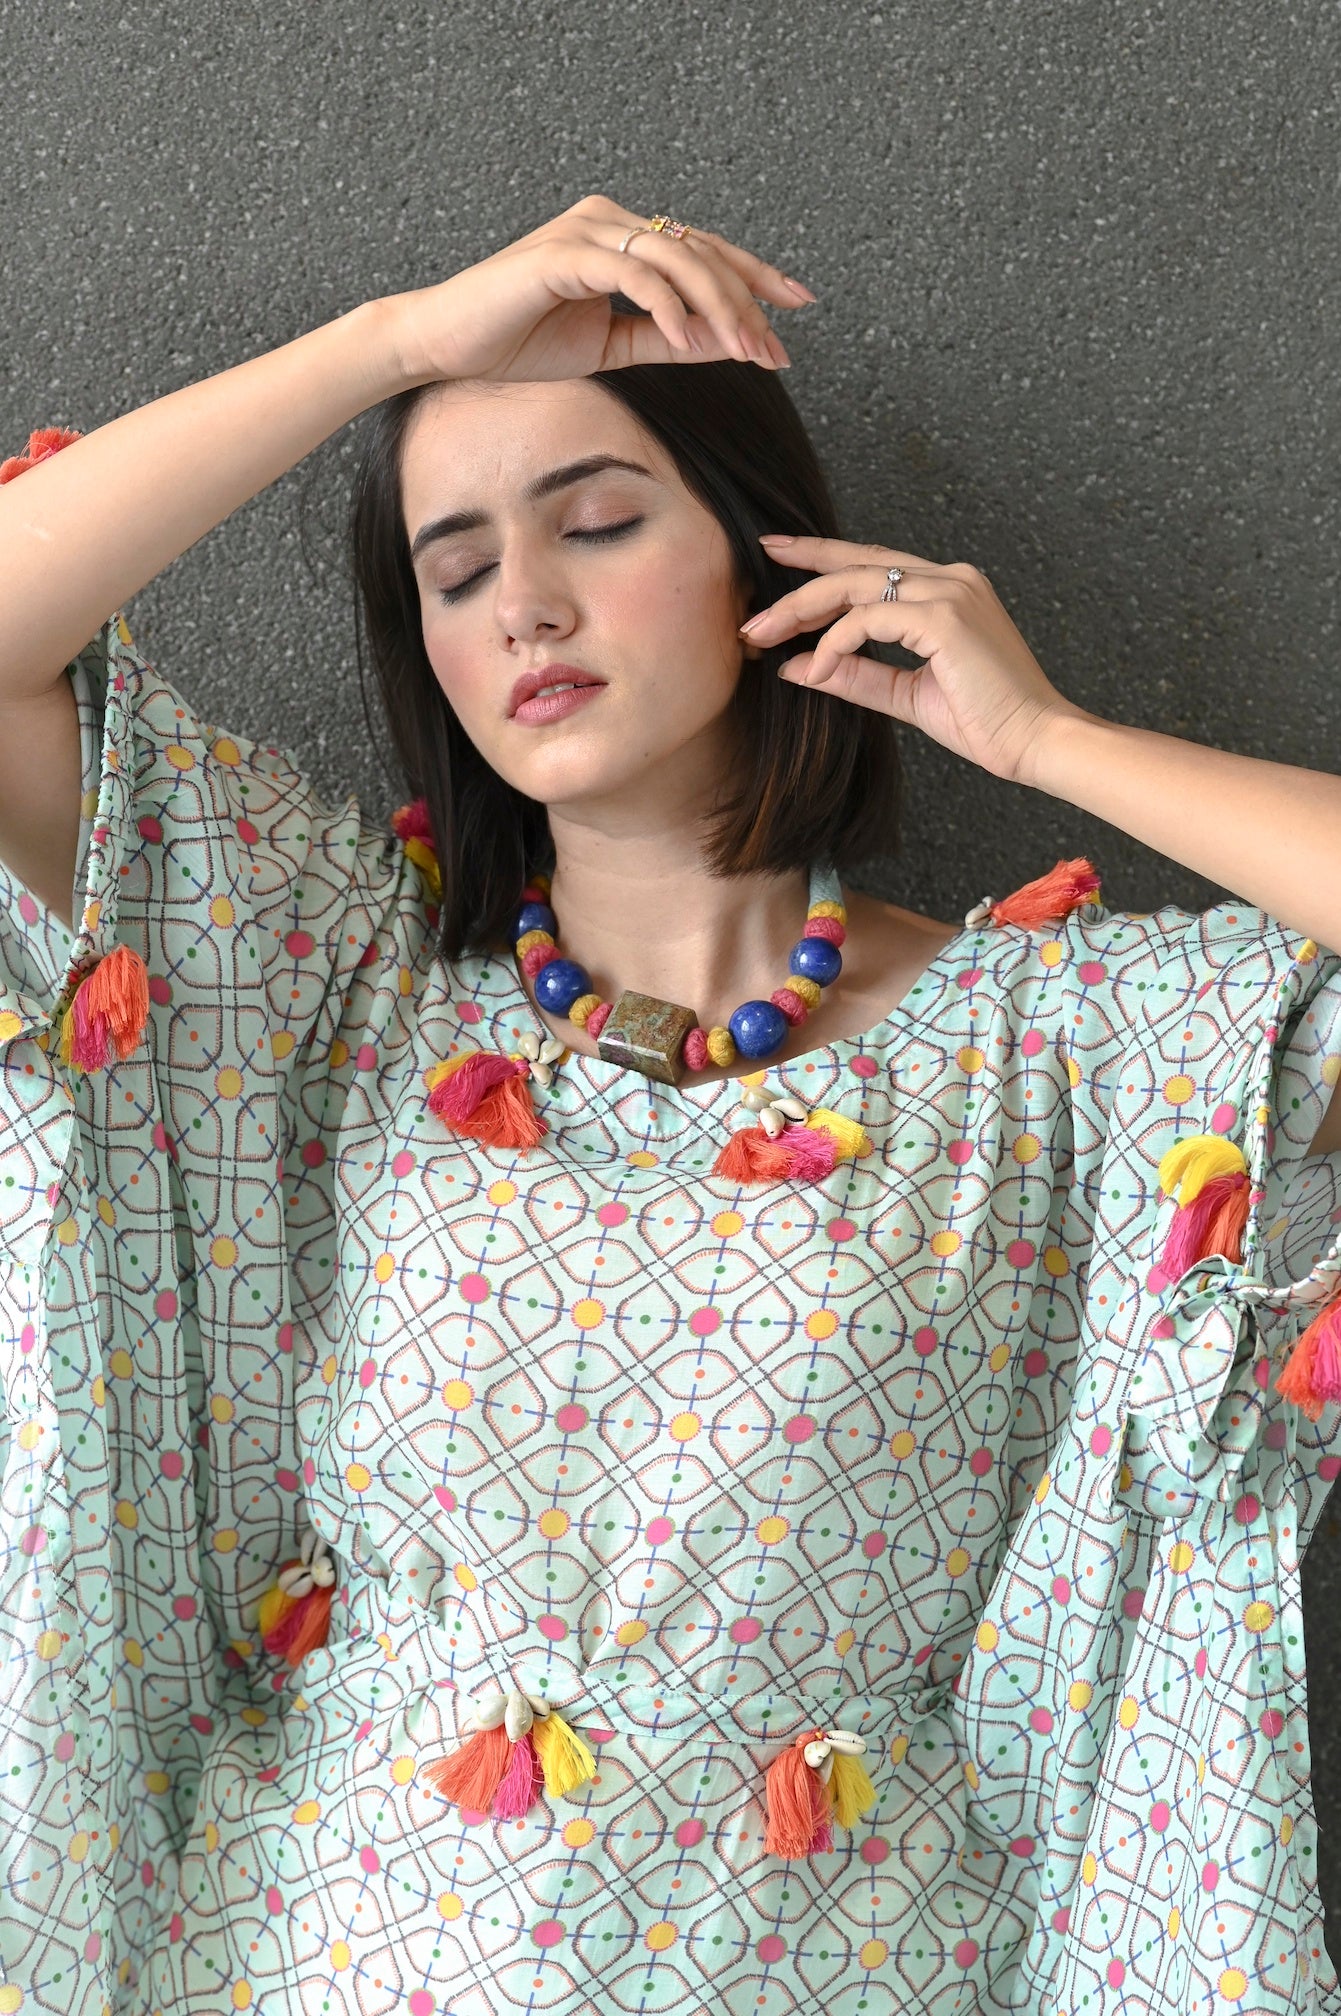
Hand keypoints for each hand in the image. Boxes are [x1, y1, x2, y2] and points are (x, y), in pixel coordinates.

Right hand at [384, 194, 814, 388]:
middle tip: (777, 348)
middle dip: (747, 301)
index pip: (703, 251)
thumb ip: (665, 340)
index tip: (797, 308)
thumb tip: (726, 343)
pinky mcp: (561, 252)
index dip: (754, 278)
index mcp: (622, 238)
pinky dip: (666, 308)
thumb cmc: (520, 343)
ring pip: (675, 257)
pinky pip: (632, 274)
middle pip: (700, 251)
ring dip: (717, 307)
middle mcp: (609, 221)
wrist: (449, 345)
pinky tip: (689, 340)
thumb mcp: (609, 348)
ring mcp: (586, 231)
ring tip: (744, 349)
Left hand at [740, 535, 1090, 786]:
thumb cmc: (985, 720)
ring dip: (802, 610)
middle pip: (855, 564)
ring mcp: (949, 592)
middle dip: (797, 584)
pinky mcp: (944, 617)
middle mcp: (949, 579)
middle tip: (753, 614)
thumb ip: (855, 674)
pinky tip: (819, 667)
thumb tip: (797, 667)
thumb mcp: (906, 695)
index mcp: (946, 589)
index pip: (871, 563)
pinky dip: (836, 641)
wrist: (1035, 741)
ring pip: (855, 584)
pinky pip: (869, 618)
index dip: (820, 558)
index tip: (776, 556)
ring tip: (764, 636)